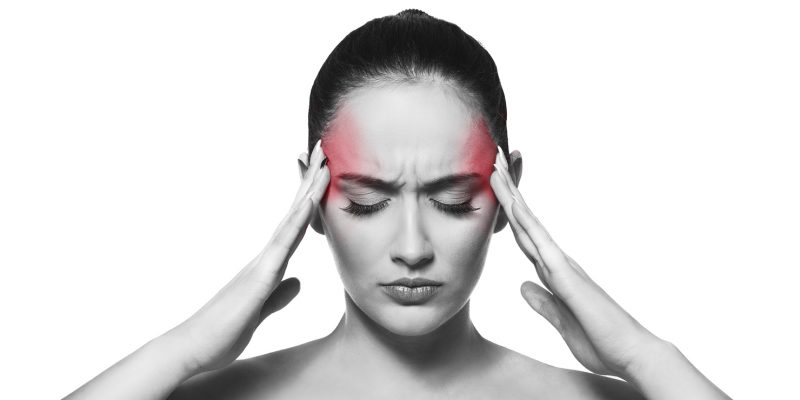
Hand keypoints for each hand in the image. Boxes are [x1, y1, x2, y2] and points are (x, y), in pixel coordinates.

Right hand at [166, 139, 329, 373]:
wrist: (193, 349)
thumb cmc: (223, 332)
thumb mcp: (260, 311)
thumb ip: (278, 295)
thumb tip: (297, 283)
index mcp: (269, 265)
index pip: (295, 225)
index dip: (310, 198)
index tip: (323, 173)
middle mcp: (265, 256)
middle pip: (295, 211)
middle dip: (310, 180)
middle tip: (325, 148)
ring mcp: (262, 263)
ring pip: (291, 219)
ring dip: (308, 190)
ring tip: (324, 162)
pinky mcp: (259, 277)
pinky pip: (284, 243)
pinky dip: (298, 220)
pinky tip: (310, 203)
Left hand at [489, 146, 663, 379]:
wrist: (631, 355)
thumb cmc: (601, 342)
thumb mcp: (562, 323)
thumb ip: (544, 303)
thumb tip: (524, 286)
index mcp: (555, 273)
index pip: (524, 236)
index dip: (508, 212)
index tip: (495, 188)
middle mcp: (558, 262)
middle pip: (524, 220)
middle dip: (508, 191)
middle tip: (493, 159)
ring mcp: (563, 265)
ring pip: (530, 223)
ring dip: (512, 195)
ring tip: (496, 166)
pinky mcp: (567, 276)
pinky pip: (541, 243)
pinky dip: (526, 221)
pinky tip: (513, 204)